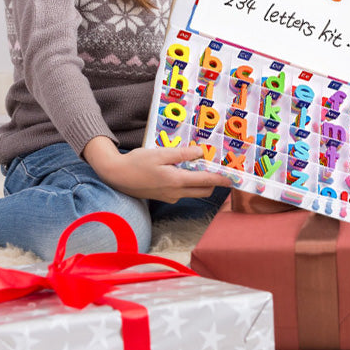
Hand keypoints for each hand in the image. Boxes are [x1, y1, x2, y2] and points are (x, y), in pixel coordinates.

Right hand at [83, 136, 231, 201]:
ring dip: (202, 182)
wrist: (116, 176)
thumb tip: (200, 153)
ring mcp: (170, 197)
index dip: (221, 179)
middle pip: (204, 190)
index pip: (206, 181)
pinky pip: (184, 192)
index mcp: (176, 181)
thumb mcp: (160, 153)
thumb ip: (182, 154)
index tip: (233, 178)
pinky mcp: (164, 196)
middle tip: (219, 169)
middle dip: (214, 182)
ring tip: (202, 166)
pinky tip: (185, 170)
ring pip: (194, 192)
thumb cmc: (137, 162)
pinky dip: (190, 183)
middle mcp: (176, 193)